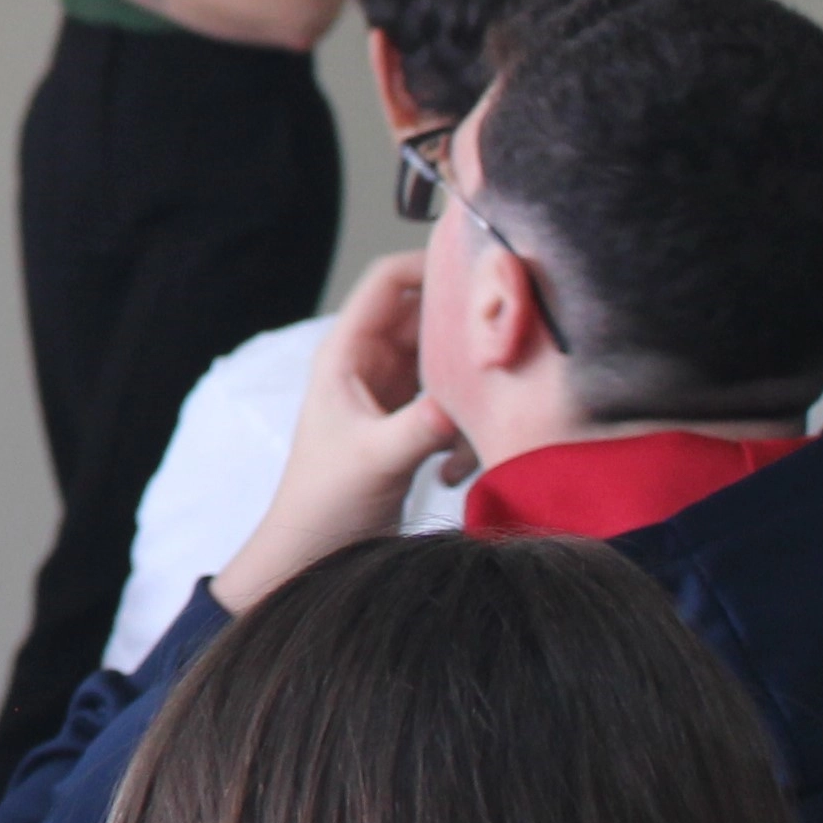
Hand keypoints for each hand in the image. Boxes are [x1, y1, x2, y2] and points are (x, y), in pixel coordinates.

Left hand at [213, 253, 457, 612]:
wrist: (310, 558)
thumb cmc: (324, 504)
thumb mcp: (373, 460)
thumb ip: (419, 427)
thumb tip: (464, 400)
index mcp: (347, 353)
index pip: (389, 281)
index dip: (431, 265)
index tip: (485, 272)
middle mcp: (369, 364)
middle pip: (428, 317)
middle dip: (466, 333)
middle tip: (513, 346)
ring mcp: (391, 394)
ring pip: (445, 363)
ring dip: (468, 388)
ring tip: (483, 418)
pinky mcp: (409, 425)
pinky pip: (450, 404)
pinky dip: (463, 428)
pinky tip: (456, 468)